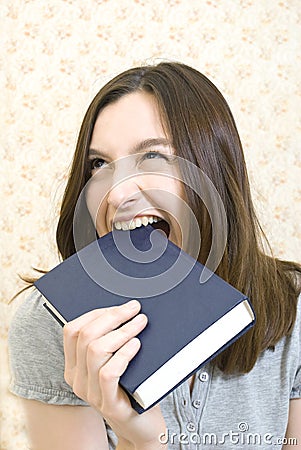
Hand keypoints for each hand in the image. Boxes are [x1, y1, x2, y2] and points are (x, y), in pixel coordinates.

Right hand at [63, 300, 166, 448]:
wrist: (141, 426)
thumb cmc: (132, 387)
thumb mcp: (114, 361)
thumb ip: (110, 341)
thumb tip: (124, 309)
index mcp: (74, 366)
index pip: (72, 330)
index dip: (96, 313)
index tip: (120, 306)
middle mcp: (77, 379)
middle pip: (85, 335)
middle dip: (112, 316)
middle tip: (135, 309)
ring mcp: (90, 393)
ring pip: (96, 350)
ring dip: (122, 331)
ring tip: (140, 324)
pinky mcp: (108, 405)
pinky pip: (108, 373)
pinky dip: (124, 354)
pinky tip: (137, 345)